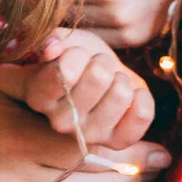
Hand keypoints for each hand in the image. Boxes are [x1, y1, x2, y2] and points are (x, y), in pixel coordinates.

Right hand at [25, 26, 155, 149]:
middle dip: (102, 63)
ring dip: (121, 79)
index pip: (63, 73)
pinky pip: (142, 116)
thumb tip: (52, 48)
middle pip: (98, 77)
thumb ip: (51, 41)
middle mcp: (59, 122)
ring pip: (121, 94)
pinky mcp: (116, 141)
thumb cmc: (77, 58)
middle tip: (96, 67)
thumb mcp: (62, 42)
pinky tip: (132, 94)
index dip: (76, 56)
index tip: (75, 54)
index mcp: (38, 96)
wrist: (100, 76)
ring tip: (111, 82)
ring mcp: (89, 134)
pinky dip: (142, 98)